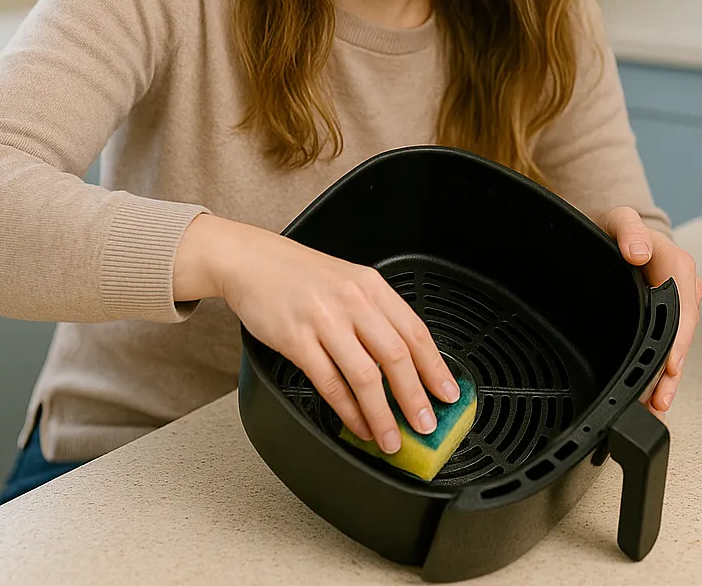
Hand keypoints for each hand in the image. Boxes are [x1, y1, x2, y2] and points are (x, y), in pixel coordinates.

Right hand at [174, 214, 458, 454]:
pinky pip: (329, 383)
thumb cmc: (302, 276)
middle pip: (396, 357)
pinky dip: (348, 411)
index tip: (449, 394)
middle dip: (415, 398)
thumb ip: (377, 315)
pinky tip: (358, 425)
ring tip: (392, 439)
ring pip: (365, 376)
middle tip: (427, 425)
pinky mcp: (296, 340)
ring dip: (382, 414)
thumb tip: (407, 362)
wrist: (252, 261)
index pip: (416, 332)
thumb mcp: (349, 282)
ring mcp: (324, 321)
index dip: (436, 368)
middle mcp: (353, 302)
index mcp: (372, 287)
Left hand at [598, 207, 701, 413]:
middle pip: (683, 333)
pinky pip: (668, 345)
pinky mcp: (667, 317)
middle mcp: (683, 287)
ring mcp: (677, 304)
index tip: (672, 364)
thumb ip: (629, 230)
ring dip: (669, 377)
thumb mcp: (619, 219)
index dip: (678, 338)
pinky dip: (662, 371)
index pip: (683, 306)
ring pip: (677, 345)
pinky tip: (654, 394)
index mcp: (677, 264)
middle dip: (674, 369)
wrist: (615, 232)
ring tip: (658, 404)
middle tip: (662, 397)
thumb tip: (639, 252)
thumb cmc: (618, 228)